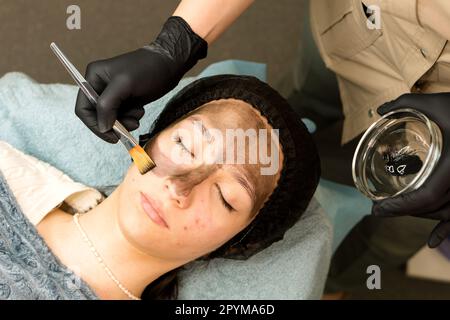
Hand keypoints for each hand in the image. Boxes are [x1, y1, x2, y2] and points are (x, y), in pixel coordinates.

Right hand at [75, 16, 206, 142]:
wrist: (170, 65)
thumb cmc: (147, 69)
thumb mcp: (125, 85)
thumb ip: (108, 105)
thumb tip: (102, 127)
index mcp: (93, 77)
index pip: (83, 108)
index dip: (95, 125)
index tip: (111, 136)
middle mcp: (99, 86)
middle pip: (97, 116)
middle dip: (113, 124)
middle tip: (130, 126)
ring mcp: (113, 94)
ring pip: (111, 119)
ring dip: (124, 122)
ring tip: (138, 114)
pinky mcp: (125, 100)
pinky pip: (122, 117)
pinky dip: (131, 118)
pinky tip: (140, 109)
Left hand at [372, 93, 449, 247]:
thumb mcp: (440, 102)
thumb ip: (407, 103)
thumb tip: (380, 110)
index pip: (426, 196)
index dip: (401, 207)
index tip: (377, 209)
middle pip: (432, 207)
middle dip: (404, 211)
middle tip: (379, 210)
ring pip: (446, 212)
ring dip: (421, 216)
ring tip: (396, 211)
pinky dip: (445, 229)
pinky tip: (432, 242)